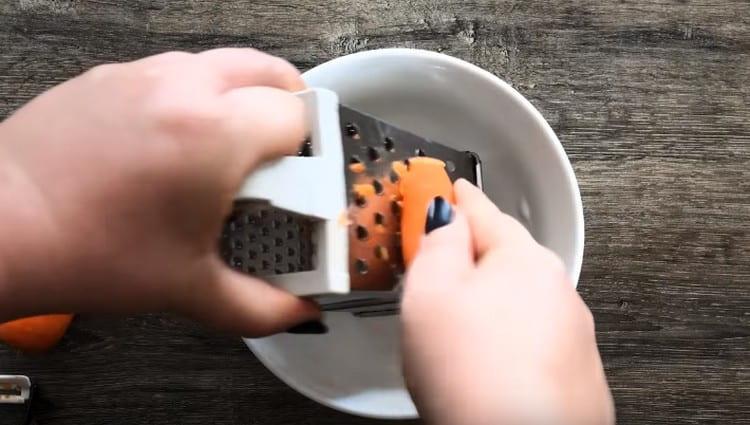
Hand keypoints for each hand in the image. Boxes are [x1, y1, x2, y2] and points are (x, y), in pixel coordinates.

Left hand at [0, 48, 319, 334]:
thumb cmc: (86, 252)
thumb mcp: (189, 290)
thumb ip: (262, 307)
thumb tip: (301, 312)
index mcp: (216, 135)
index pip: (298, 116)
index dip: (309, 151)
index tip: (295, 181)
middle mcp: (184, 89)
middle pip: (271, 72)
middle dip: (287, 110)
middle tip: (278, 155)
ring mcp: (143, 75)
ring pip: (222, 65)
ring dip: (242, 97)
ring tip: (228, 147)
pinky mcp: (110, 76)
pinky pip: (175, 71)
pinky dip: (194, 96)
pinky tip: (175, 141)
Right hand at [401, 180, 613, 424]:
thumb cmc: (477, 379)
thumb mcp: (430, 294)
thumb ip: (437, 244)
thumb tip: (444, 217)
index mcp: (523, 259)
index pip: (483, 211)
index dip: (456, 197)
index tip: (445, 186)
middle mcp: (557, 289)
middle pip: (507, 255)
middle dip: (473, 255)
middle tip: (436, 262)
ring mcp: (571, 332)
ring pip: (522, 299)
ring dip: (492, 300)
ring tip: (455, 326)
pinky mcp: (575, 372)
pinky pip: (533, 337)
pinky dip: (509, 337)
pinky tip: (488, 361)